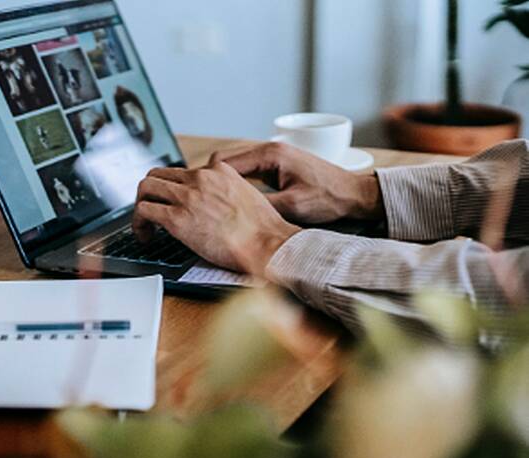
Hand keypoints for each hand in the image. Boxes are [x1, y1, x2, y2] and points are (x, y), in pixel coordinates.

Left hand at [132, 162, 301, 272]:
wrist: (268, 244)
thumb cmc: (264, 231)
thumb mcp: (248, 196)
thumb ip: (227, 192)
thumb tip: (213, 206)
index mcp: (218, 171)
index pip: (183, 171)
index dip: (173, 189)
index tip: (172, 202)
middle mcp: (200, 178)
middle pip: (158, 174)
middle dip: (151, 193)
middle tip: (151, 211)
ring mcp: (187, 196)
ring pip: (146, 188)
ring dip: (141, 205)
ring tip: (145, 225)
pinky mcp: (177, 218)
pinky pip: (144, 211)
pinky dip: (138, 223)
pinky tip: (146, 236)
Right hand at [209, 142, 384, 223]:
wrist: (354, 194)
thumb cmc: (329, 197)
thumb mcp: (293, 206)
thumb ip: (261, 205)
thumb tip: (233, 211)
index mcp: (271, 154)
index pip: (225, 162)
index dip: (208, 181)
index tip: (199, 197)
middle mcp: (270, 150)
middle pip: (226, 161)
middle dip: (211, 181)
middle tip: (201, 202)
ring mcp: (273, 156)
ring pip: (236, 166)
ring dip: (223, 182)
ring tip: (213, 203)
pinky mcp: (277, 165)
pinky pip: (248, 171)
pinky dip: (237, 183)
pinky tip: (233, 200)